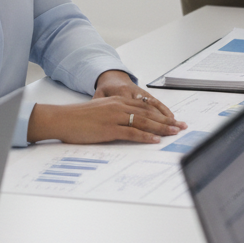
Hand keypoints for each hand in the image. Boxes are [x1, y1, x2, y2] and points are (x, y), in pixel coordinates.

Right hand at [27, 74, 186, 143]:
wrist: (62, 118)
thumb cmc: (78, 118)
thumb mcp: (101, 111)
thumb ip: (115, 114)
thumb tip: (128, 124)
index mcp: (118, 102)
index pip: (146, 107)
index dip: (162, 113)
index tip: (174, 119)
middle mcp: (119, 107)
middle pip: (149, 114)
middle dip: (168, 121)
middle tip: (182, 126)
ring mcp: (115, 118)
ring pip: (144, 122)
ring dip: (162, 128)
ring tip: (175, 132)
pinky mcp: (109, 129)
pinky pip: (131, 133)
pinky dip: (145, 137)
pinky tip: (155, 140)